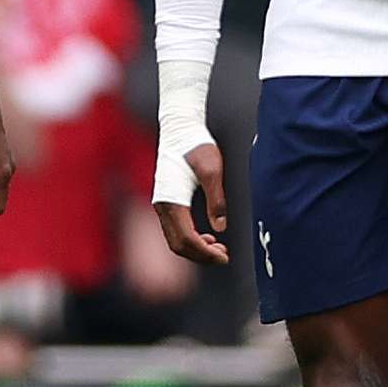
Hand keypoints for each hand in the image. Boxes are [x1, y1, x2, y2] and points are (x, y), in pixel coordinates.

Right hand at [155, 144, 229, 264]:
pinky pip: (175, 230)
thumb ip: (217, 200)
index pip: (186, 238)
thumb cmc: (197, 146)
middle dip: (201, 255)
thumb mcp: (212, 170)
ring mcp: (162, 204)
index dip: (206, 252)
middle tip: (224, 256)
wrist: (179, 129)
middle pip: (178, 244)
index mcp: (172, 200)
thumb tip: (220, 228)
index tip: (225, 257)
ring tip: (219, 249)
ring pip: (175, 239)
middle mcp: (162, 205)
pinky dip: (190, 240)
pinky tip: (208, 238)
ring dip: (196, 249)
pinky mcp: (166, 202)